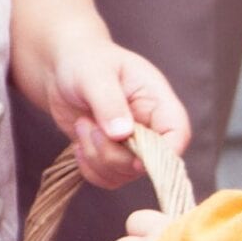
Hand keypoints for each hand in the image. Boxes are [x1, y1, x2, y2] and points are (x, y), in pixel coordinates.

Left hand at [46, 41, 190, 188]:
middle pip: (148, 162)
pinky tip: (78, 143)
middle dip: (112, 153)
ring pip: (124, 174)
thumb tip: (122, 134)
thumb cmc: (84, 61)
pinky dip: (89, 168)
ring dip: (96, 158)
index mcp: (157, 101)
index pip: (178, 133)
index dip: (165, 153)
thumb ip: (109, 103)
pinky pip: (107, 178)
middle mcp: (150, 127)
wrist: (62, 69)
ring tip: (83, 126)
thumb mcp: (94, 75)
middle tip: (88, 125)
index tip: (136, 157)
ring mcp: (131, 145)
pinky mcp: (112, 156)